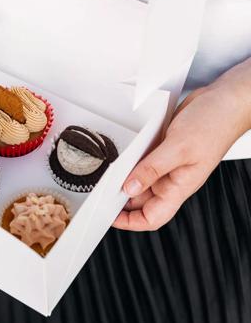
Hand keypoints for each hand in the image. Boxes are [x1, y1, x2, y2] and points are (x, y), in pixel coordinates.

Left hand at [114, 60, 250, 231]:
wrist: (224, 100)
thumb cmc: (215, 124)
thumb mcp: (179, 148)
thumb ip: (153, 168)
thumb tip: (130, 187)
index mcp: (179, 187)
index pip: (152, 217)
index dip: (130, 222)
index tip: (109, 217)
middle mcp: (172, 179)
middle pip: (140, 200)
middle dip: (119, 199)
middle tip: (98, 192)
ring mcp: (167, 164)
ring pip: (139, 178)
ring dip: (123, 177)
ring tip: (105, 174)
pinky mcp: (163, 149)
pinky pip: (141, 161)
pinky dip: (129, 160)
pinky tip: (119, 155)